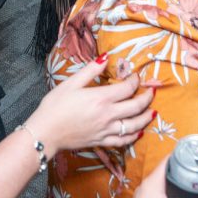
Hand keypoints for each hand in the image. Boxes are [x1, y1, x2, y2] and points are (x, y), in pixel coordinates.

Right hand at [25, 54, 153, 152]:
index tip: (136, 76)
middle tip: (152, 91)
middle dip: (147, 98)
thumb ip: (91, 70)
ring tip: (152, 111)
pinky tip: (139, 132)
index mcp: (101, 98)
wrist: (45, 132)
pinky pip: (124, 141)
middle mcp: (107, 115)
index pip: (127, 88)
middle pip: (136, 106)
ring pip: (134, 125)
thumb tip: (106, 57)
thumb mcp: (71, 83)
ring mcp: (106, 130)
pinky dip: (134, 136)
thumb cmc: (54, 106)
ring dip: (146, 118)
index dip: (135, 80)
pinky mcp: (102, 141)